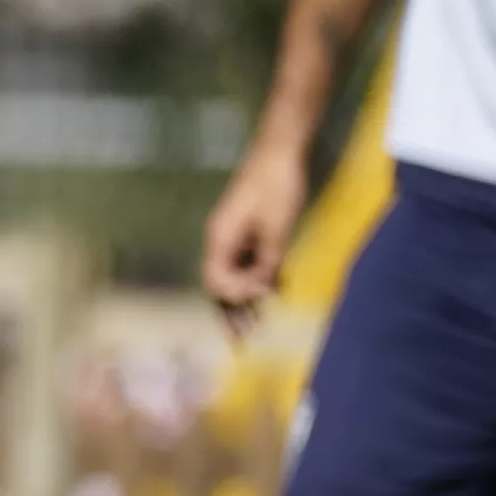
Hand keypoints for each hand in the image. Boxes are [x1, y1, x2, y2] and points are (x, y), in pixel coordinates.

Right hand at [197, 141, 305, 324]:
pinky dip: (259, 279)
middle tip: (241, 343)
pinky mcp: (248, 229)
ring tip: (258, 325)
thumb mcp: (276, 229)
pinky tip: (276, 292)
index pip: (216, 282)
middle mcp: (221, 241)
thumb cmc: (276, 188)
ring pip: (235, 275)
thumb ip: (267, 263)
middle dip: (230, 314)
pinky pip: (248, 262)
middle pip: (219, 285)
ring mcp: (233, 234)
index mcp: (220, 240)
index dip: (234, 299)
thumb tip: (262, 291)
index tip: (260, 303)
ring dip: (247, 300)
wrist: (279, 152)